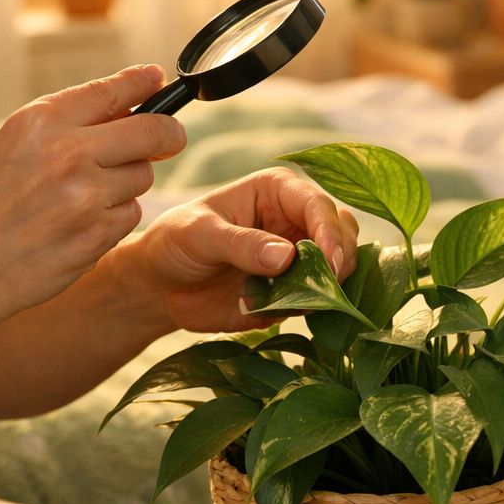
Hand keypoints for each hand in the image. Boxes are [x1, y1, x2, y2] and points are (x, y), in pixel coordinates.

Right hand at [0, 65, 185, 332]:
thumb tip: (134, 104)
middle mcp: (66, 153)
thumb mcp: (11, 146)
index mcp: (39, 121)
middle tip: (169, 140)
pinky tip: (77, 227)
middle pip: (152, 132)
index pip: (112, 91)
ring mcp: (85, 196)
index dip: (143, 83)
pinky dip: (114, 219)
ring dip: (126, 183)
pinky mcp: (96, 235)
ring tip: (83, 197)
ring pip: (143, 176)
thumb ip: (67, 125)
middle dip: (167, 134)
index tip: (158, 80)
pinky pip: (130, 214)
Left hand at [121, 167, 359, 333]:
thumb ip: (241, 243)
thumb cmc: (175, 243)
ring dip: (333, 285)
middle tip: (326, 285)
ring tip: (306, 300)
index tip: (329, 263)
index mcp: (276, 191)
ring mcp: (299, 256)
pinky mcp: (295, 289)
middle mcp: (295, 220)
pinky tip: (295, 312)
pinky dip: (318, 307)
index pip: (319, 205)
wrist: (160, 286)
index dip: (330, 232)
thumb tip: (286, 256)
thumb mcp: (199, 235)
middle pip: (343, 232)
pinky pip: (321, 298)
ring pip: (341, 265)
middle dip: (342, 258)